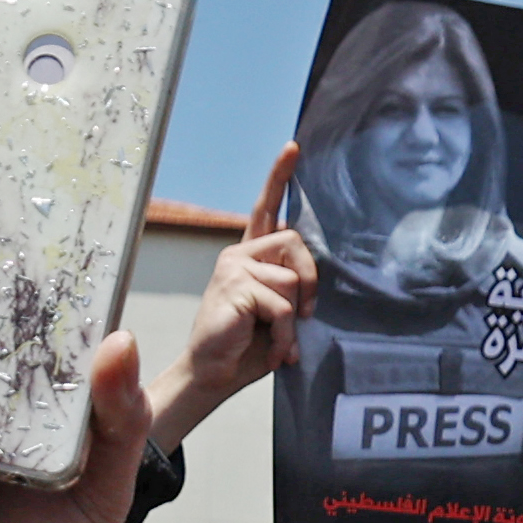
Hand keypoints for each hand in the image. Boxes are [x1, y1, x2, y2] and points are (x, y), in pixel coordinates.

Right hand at [158, 145, 312, 438]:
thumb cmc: (247, 346)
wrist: (212, 375)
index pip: (265, 208)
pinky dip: (286, 334)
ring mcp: (234, 268)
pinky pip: (283, 304)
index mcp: (250, 256)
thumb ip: (290, 286)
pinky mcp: (235, 285)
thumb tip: (308, 276)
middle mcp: (239, 255)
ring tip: (279, 341)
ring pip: (291, 279)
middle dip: (310, 281)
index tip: (293, 147)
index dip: (279, 177)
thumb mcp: (277, 312)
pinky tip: (273, 349)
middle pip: (295, 240)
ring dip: (295, 321)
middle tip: (305, 315)